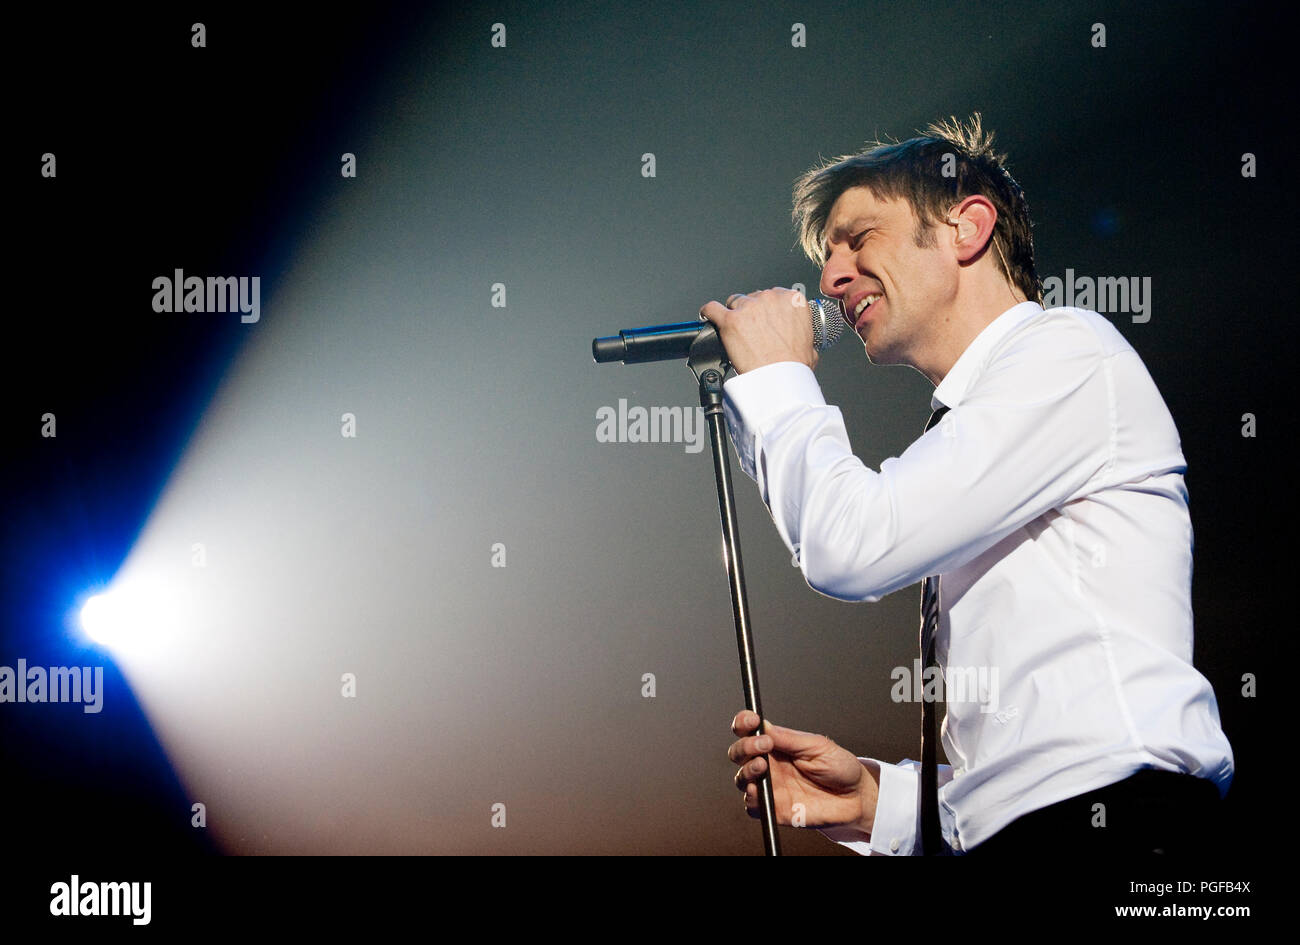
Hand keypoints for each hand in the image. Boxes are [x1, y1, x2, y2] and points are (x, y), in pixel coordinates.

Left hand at [699, 287, 817, 373]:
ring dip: (734, 315)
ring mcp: (749, 308)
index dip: (766, 309)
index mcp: (792, 300)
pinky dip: (709, 313)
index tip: (764, 319)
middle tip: (751, 331)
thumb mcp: (810, 343)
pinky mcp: (730, 320)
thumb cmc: (795, 365)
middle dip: (751, 312)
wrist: (781, 379)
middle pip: (753, 297)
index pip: (774, 295)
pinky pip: (712, 309)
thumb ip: (800, 331)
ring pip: (734, 302)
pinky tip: (708, 317)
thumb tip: (796, 338)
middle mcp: (770, 299)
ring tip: (735, 332)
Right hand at [728, 709, 878, 837]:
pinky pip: (752, 806)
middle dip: (744, 747)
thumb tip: (763, 725)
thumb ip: (788, 739)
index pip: (749, 730)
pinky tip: (758, 791)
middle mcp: (769, 764)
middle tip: (763, 746)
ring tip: (762, 767)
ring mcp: (770, 787)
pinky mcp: (774, 809)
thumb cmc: (839, 768)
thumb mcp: (817, 746)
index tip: (751, 720)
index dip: (743, 723)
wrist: (856, 798)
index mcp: (777, 744)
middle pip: (739, 753)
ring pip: (741, 778)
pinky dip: (750, 799)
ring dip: (746, 770)